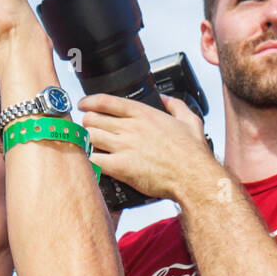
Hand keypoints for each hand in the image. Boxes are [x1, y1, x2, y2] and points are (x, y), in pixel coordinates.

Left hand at [79, 93, 210, 200]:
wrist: (193, 177)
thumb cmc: (192, 153)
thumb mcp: (190, 120)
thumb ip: (175, 105)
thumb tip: (165, 98)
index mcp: (144, 114)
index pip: (106, 101)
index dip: (89, 102)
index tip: (83, 104)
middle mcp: (130, 128)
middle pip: (93, 118)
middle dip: (87, 122)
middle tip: (88, 128)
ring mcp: (124, 146)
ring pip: (90, 136)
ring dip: (87, 140)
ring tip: (89, 145)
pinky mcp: (120, 166)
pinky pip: (94, 159)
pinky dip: (90, 160)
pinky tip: (93, 162)